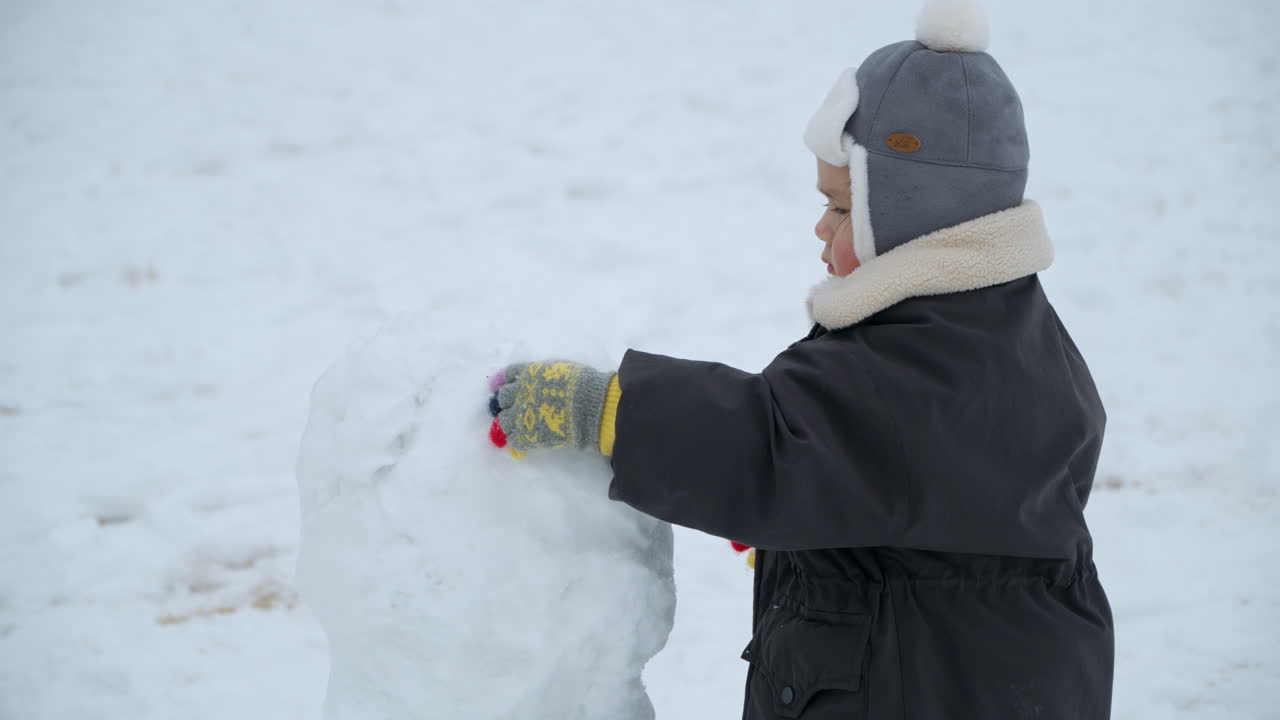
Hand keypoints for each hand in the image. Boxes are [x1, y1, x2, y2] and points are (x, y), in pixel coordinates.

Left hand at [487, 360, 615, 453]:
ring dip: (511, 422)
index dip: (511, 381)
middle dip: (509, 401)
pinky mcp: (526, 436)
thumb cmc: (583, 385)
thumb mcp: (562, 370)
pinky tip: (530, 439)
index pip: (510, 374)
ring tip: (523, 426)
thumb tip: (541, 381)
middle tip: (521, 407)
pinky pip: (514, 440)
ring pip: (503, 421)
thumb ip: (546, 375)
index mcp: (530, 374)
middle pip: (503, 397)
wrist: (589, 407)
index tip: (514, 385)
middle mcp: (520, 393)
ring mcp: (521, 416)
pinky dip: (520, 440)